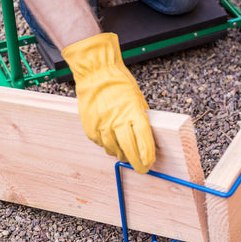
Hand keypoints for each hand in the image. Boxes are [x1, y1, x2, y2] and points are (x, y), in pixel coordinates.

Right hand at [62, 33, 155, 172]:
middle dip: (137, 162)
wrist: (96, 72)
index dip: (147, 154)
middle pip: (129, 148)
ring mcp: (102, 124)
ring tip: (126, 155)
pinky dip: (107, 145)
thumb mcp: (138, 99)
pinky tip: (111, 143)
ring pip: (113, 149)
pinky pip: (100, 143)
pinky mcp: (90, 126)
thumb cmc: (119, 83)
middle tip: (141, 168)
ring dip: (121, 154)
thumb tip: (147, 135)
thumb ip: (141, 118)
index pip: (144, 140)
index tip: (150, 162)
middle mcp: (118, 120)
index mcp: (133, 112)